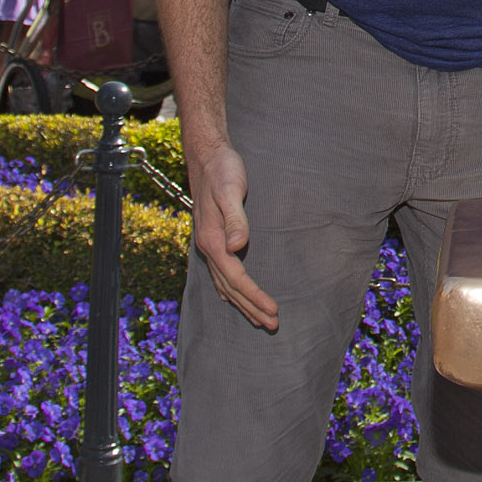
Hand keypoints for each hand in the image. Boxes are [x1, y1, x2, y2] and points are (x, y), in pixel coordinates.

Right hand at [186, 135, 276, 329]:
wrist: (207, 155)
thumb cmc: (223, 170)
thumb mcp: (231, 190)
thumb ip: (235, 218)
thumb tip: (236, 247)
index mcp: (212, 240)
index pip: (236, 278)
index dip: (255, 296)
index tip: (274, 311)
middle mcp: (207, 247)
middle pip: (230, 287)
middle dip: (250, 308)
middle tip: (273, 326)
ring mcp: (208, 244)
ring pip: (224, 284)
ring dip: (242, 303)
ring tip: (259, 319)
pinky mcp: (212, 238)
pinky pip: (220, 273)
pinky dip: (229, 290)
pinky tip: (232, 296)